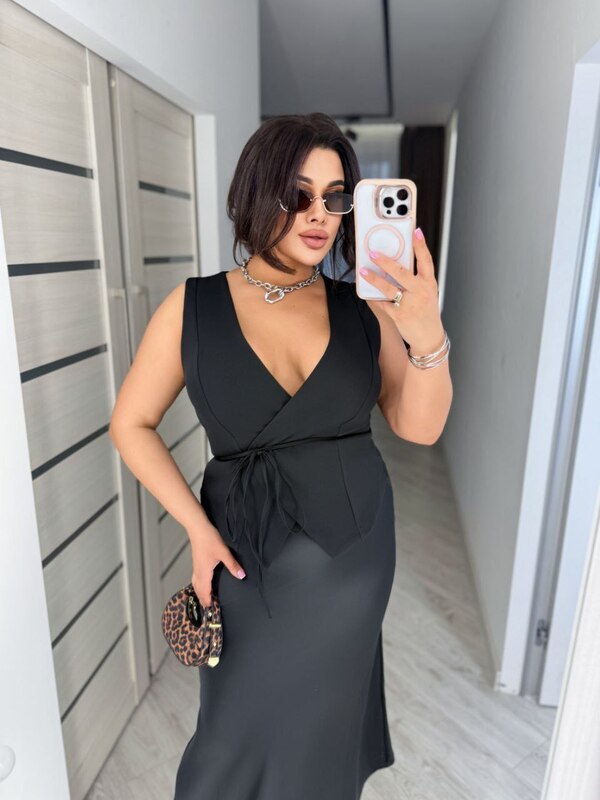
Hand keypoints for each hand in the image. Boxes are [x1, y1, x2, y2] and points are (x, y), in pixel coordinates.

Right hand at [188, 522, 245, 606]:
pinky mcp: (197, 562)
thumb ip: (232, 565)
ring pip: (196, 583)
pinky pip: (195, 577)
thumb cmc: (209, 539)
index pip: (205, 591)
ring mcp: (196, 566)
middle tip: (208, 607)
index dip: (207, 600)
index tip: (210, 609)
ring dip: (200, 592)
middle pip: (198, 589)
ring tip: (204, 598)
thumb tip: (241, 575)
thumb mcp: (223, 552)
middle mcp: (198, 571)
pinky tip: (202, 582)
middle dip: (202, 598)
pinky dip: (198, 584)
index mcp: (204, 572)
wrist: (198, 528)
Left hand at [359, 227, 444, 354]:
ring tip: (363, 271)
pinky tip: (366, 291)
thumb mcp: (428, 293)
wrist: (429, 337)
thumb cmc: (427, 312)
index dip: (421, 245)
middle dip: (386, 262)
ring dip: (374, 279)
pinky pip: (382, 303)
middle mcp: (420, 292)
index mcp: (429, 284)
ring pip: (389, 288)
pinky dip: (374, 297)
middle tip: (373, 253)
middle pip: (402, 273)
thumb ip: (416, 280)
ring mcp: (409, 304)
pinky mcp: (399, 316)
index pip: (426, 261)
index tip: (415, 231)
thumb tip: (396, 264)